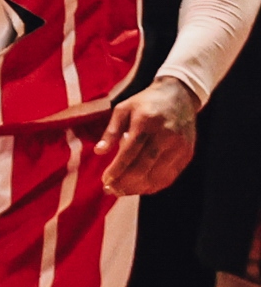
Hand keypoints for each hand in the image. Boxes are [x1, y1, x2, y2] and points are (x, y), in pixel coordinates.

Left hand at [102, 77, 202, 195]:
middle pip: (144, 168)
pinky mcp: (187, 153)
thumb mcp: (122, 109)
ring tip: (121, 191)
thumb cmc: (145, 103)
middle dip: (125, 183)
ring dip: (137, 188)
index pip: (130, 153)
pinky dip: (153, 186)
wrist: (179, 95)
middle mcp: (166, 135)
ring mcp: (180, 146)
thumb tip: (99, 152)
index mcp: (147, 122)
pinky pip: (169, 176)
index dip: (117, 170)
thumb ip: (110, 131)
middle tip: (109, 190)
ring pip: (157, 176)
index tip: (104, 181)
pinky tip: (139, 188)